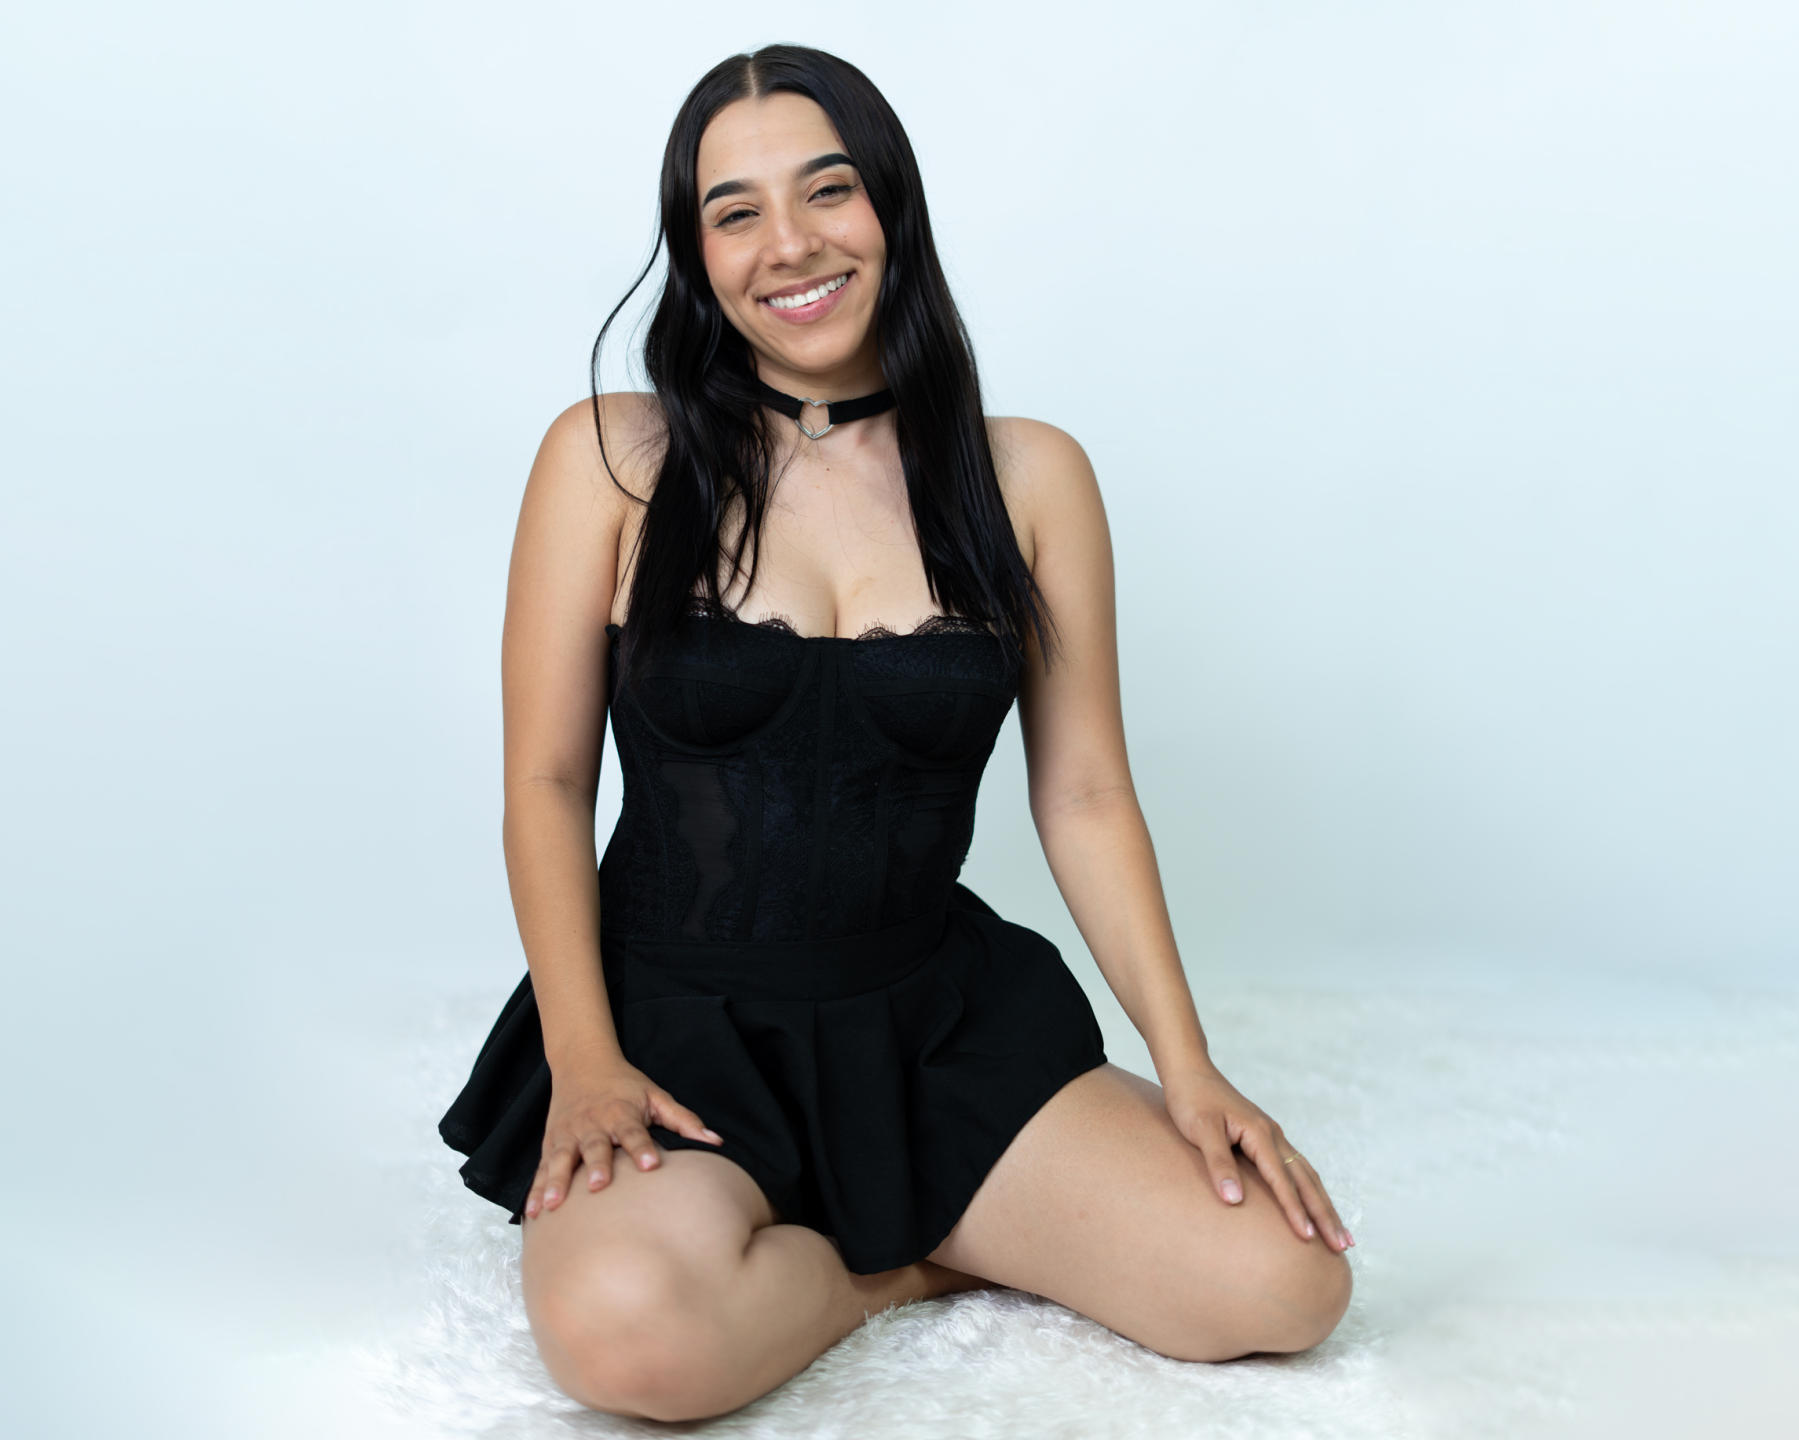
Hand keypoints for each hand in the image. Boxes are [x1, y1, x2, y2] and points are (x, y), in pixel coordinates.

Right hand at [524, 1057, 723, 1218]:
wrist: (582, 1063)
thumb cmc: (626, 1085)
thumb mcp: (656, 1096)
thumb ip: (684, 1119)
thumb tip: (716, 1141)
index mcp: (621, 1113)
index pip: (634, 1132)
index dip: (642, 1148)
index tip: (652, 1166)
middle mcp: (593, 1124)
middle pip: (595, 1147)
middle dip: (597, 1166)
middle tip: (600, 1186)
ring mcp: (568, 1135)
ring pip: (561, 1160)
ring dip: (557, 1182)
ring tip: (553, 1206)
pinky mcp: (552, 1144)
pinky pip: (542, 1169)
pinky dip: (536, 1189)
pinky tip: (532, 1213)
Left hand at [1161, 1063, 1353, 1251]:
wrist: (1189, 1071)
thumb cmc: (1191, 1099)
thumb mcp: (1200, 1130)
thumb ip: (1218, 1163)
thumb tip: (1234, 1200)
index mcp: (1260, 1134)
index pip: (1282, 1181)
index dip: (1294, 1211)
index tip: (1308, 1238)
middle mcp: (1273, 1135)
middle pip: (1306, 1181)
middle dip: (1325, 1215)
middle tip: (1343, 1246)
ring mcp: (1272, 1136)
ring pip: (1306, 1176)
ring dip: (1324, 1205)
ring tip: (1341, 1235)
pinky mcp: (1265, 1139)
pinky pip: (1295, 1169)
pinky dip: (1310, 1190)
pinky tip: (1314, 1204)